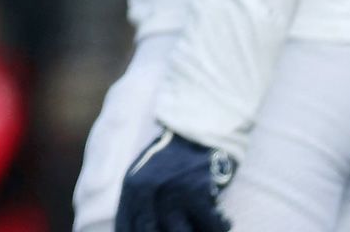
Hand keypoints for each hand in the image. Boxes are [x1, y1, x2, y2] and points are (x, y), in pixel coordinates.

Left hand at [116, 127, 234, 231]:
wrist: (202, 128)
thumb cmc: (177, 158)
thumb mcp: (147, 175)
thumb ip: (140, 203)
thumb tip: (141, 230)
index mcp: (132, 186)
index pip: (126, 227)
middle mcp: (146, 189)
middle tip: (187, 228)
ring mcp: (171, 190)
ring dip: (198, 231)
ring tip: (206, 226)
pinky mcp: (196, 191)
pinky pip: (211, 227)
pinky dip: (220, 227)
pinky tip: (224, 221)